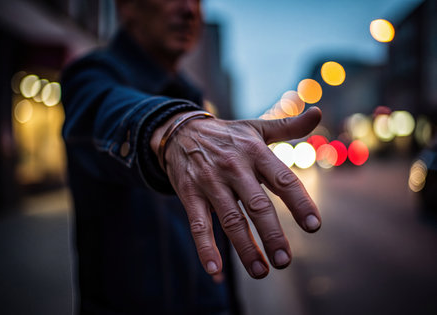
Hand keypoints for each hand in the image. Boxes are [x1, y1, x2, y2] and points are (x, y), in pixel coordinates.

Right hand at [151, 107, 321, 278]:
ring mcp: (210, 181)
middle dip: (272, 235)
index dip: (300, 203)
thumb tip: (317, 112)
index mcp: (255, 152)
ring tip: (260, 271)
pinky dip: (205, 248)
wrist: (180, 130)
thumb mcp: (256, 127)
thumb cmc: (227, 134)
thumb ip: (288, 126)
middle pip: (257, 205)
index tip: (314, 226)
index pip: (283, 180)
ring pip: (230, 219)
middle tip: (284, 261)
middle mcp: (234, 167)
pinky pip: (198, 224)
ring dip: (245, 247)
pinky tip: (215, 271)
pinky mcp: (189, 193)